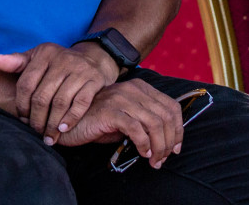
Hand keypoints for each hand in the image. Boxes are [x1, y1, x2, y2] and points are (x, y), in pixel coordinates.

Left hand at [0, 42, 118, 141]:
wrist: (91, 60)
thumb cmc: (56, 63)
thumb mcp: (37, 58)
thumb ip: (17, 62)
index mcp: (45, 53)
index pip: (26, 84)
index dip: (21, 105)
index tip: (22, 119)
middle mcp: (63, 60)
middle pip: (42, 97)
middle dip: (36, 119)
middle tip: (35, 131)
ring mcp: (80, 70)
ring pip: (60, 102)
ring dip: (52, 124)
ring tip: (47, 137)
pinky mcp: (94, 81)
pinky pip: (81, 104)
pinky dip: (70, 119)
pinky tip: (62, 129)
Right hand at [54, 81, 183, 168]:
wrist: (69, 121)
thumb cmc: (98, 121)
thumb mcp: (127, 117)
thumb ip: (145, 121)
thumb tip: (168, 140)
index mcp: (140, 88)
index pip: (171, 106)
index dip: (178, 130)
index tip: (175, 148)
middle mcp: (132, 89)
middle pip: (166, 116)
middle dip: (169, 142)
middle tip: (163, 159)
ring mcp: (121, 98)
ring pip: (154, 123)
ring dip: (158, 147)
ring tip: (153, 160)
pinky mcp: (110, 111)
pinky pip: (136, 129)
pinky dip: (144, 144)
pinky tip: (141, 153)